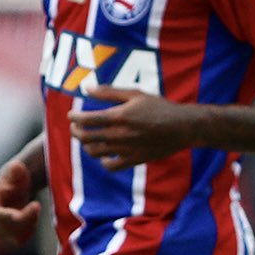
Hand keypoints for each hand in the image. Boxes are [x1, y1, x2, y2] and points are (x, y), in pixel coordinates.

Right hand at [0, 154, 41, 245]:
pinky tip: (32, 219)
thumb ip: (15, 169)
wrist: (16, 188)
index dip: (7, 216)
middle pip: (5, 227)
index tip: (26, 211)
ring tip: (34, 209)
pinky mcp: (5, 237)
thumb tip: (15, 166)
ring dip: (28, 225)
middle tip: (37, 205)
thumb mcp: (16, 170)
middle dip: (24, 218)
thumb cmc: (15, 178)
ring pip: (13, 236)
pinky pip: (19, 241)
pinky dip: (29, 231)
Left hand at [71, 84, 198, 170]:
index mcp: (119, 116)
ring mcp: (126, 149)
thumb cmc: (159, 107)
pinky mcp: (134, 160)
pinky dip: (103, 161)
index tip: (71, 115)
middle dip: (76, 132)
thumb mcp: (135, 94)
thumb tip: (87, 89)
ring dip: (86, 146)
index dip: (74, 118)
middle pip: (86, 137)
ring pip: (95, 152)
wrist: (182, 127)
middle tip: (75, 127)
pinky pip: (111, 166)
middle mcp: (119, 135)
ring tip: (88, 140)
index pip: (86, 120)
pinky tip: (105, 155)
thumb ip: (109, 92)